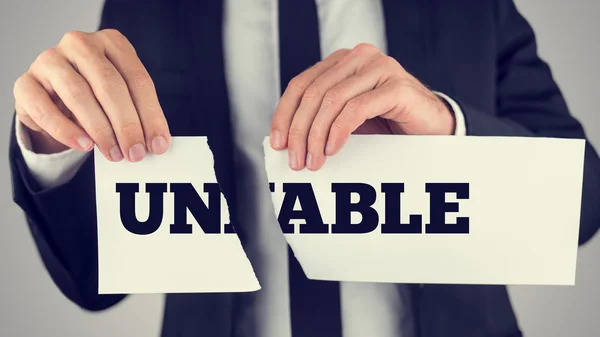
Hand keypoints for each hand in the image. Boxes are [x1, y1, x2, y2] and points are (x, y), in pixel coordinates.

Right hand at [13, 29, 170, 161]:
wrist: (54, 98)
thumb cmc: (96, 96)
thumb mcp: (121, 98)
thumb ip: (138, 114)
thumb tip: (157, 142)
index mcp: (112, 42)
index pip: (137, 79)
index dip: (150, 115)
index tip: (158, 144)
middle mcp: (80, 44)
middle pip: (109, 85)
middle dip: (126, 124)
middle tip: (136, 153)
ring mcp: (50, 60)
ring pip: (79, 94)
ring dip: (100, 130)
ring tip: (114, 153)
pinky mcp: (26, 83)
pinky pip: (45, 108)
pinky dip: (66, 130)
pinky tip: (84, 145)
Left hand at [269, 43, 454, 170]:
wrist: (431, 128)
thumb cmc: (387, 125)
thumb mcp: (346, 120)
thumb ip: (320, 119)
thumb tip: (286, 140)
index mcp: (341, 62)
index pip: (301, 84)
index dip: (284, 114)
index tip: (277, 143)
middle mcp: (358, 57)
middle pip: (313, 92)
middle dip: (299, 130)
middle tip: (296, 160)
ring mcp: (379, 67)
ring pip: (332, 100)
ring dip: (317, 135)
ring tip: (313, 161)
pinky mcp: (396, 86)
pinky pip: (357, 108)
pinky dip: (340, 130)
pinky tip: (333, 149)